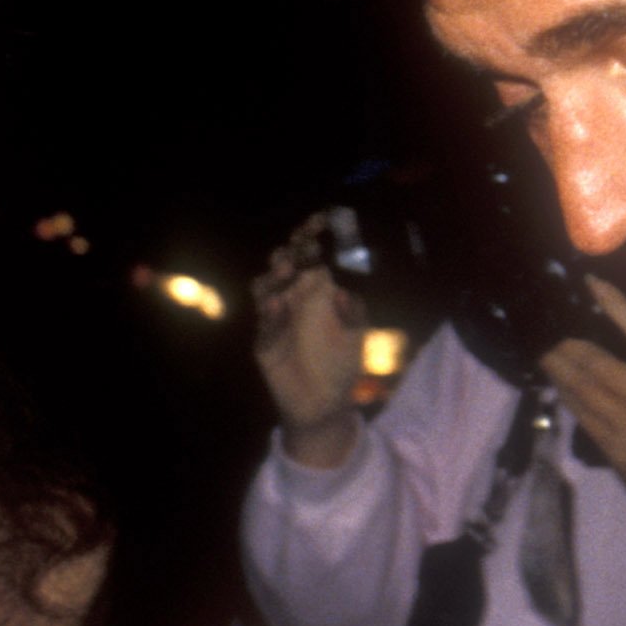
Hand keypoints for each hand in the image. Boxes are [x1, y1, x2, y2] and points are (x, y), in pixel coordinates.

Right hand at [252, 215, 366, 468]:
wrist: (327, 406)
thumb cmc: (346, 364)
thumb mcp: (361, 334)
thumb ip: (355, 311)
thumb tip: (342, 291)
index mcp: (320, 289)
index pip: (313, 255)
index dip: (313, 236)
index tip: (319, 219)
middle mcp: (296, 297)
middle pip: (286, 263)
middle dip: (291, 251)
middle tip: (301, 245)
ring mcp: (278, 317)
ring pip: (266, 285)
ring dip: (275, 275)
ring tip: (287, 269)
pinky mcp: (266, 340)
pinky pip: (264, 321)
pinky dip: (270, 311)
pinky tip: (276, 304)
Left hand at [540, 278, 625, 538]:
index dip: (616, 305)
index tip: (591, 283)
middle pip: (597, 360)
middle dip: (566, 340)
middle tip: (546, 320)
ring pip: (580, 385)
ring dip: (556, 363)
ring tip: (541, 343)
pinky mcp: (612, 447)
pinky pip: (579, 410)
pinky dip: (563, 389)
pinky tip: (554, 376)